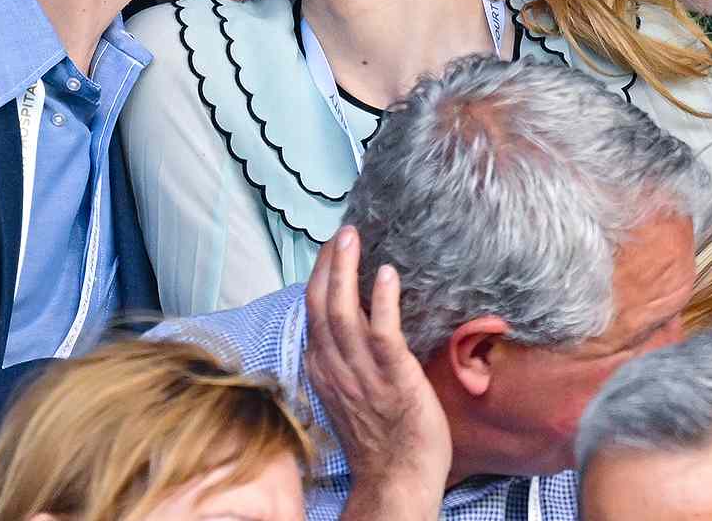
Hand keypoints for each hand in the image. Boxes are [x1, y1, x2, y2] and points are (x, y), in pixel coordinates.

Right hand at [306, 226, 450, 520]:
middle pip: (321, 305)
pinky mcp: (393, 379)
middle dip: (328, 263)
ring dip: (346, 271)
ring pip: (343, 313)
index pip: (314, 311)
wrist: (397, 479)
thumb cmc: (381, 437)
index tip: (332, 249)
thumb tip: (356, 322)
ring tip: (352, 239)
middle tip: (342, 232)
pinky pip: (382, 334)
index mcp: (323, 368)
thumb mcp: (348, 392)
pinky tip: (386, 275)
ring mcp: (361, 373)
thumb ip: (345, 357)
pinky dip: (382, 302)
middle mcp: (335, 367)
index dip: (321, 276)